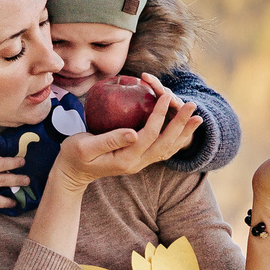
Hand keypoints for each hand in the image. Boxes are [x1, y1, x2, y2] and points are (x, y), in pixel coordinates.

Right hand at [53, 77, 202, 191]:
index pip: (149, 135)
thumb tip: (134, 132)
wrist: (72, 174)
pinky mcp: (139, 159)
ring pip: (168, 149)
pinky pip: (162, 149)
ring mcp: (139, 163)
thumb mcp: (85, 146)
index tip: (164, 95)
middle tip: (193, 105)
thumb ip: (109, 140)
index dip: (159, 115)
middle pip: (165, 143)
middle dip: (181, 124)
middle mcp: (137, 163)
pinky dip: (175, 138)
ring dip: (183, 133)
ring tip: (197, 118)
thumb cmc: (74, 155)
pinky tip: (182, 127)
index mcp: (126, 159)